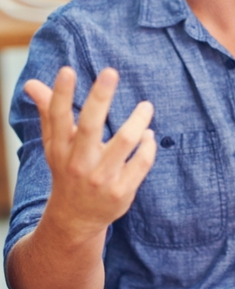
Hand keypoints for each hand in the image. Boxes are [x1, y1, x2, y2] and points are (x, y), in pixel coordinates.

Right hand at [24, 67, 156, 239]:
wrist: (75, 218)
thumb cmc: (67, 171)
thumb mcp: (55, 145)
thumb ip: (48, 112)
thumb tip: (31, 83)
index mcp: (60, 149)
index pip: (57, 118)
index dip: (61, 94)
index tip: (67, 70)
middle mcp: (78, 163)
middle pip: (90, 125)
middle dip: (99, 97)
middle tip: (111, 71)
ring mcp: (101, 178)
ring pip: (125, 141)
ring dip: (138, 120)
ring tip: (146, 106)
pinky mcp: (122, 190)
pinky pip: (142, 162)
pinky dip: (148, 145)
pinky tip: (148, 136)